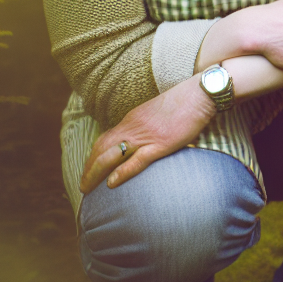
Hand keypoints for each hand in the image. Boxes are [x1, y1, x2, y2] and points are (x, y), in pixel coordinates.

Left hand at [83, 78, 216, 193]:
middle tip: (82, 185)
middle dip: (88, 168)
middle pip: (101, 148)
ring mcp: (146, 135)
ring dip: (95, 172)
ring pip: (111, 155)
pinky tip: (112, 183)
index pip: (105, 139)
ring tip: (87, 188)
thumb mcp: (159, 114)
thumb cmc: (186, 103)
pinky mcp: (161, 143)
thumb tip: (146, 140)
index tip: (89, 169)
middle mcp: (133, 126)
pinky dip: (121, 172)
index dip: (93, 156)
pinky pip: (136, 160)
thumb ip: (149, 126)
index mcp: (132, 119)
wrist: (200, 93)